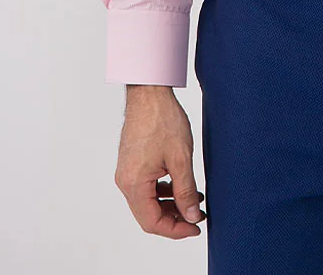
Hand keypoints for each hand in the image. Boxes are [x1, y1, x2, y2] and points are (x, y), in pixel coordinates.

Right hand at [114, 85, 206, 237]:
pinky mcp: (132, 163)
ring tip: (195, 199)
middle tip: (198, 216)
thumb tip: (192, 216)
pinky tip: (182, 185)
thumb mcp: (181, 158)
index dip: (176, 229)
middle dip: (175, 218)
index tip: (195, 226)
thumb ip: (186, 191)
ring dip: (171, 204)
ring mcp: (127, 172)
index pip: (152, 222)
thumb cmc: (162, 119)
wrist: (150, 92)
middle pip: (149, 214)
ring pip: (148, 201)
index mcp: (134, 184)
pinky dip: (164, 191)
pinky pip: (147, 187)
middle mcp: (125, 181)